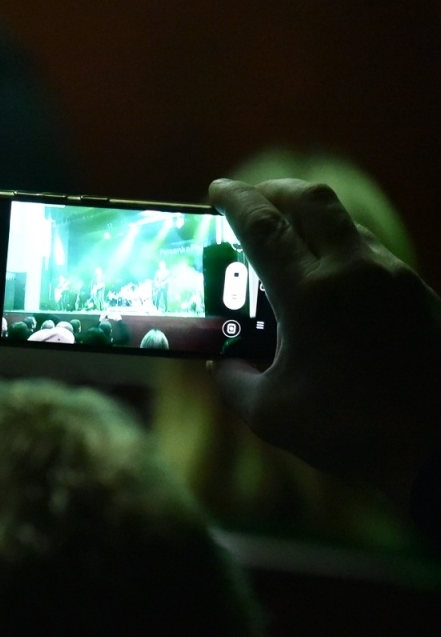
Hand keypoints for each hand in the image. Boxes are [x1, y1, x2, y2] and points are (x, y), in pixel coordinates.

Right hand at [209, 178, 440, 505]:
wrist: (438, 445)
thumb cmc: (351, 429)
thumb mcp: (270, 414)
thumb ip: (234, 381)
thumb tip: (221, 363)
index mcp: (310, 293)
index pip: (264, 225)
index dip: (235, 201)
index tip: (217, 191)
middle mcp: (355, 271)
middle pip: (313, 201)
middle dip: (277, 190)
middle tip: (254, 198)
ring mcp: (394, 279)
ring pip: (347, 225)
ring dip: (313, 222)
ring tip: (289, 242)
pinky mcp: (419, 294)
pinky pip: (372, 255)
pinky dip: (342, 251)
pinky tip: (329, 284)